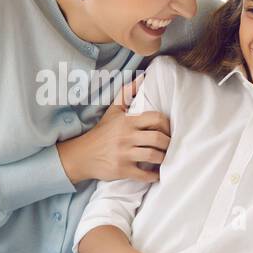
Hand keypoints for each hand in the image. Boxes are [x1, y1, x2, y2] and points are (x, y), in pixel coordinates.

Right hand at [56, 76, 170, 183]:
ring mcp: (124, 154)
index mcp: (127, 121)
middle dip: (168, 143)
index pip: (157, 118)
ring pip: (154, 156)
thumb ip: (128, 92)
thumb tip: (143, 75)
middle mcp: (126, 136)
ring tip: (165, 158)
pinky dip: (155, 176)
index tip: (168, 131)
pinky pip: (144, 175)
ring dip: (164, 158)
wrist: (82, 155)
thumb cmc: (102, 132)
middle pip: (158, 138)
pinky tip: (158, 174)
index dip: (167, 125)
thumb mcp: (113, 110)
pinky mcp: (122, 170)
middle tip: (170, 146)